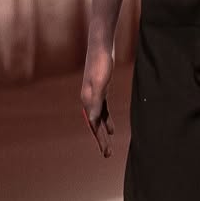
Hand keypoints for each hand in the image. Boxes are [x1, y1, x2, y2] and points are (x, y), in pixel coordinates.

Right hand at [80, 42, 114, 156]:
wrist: (101, 45)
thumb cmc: (101, 63)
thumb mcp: (101, 83)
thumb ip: (97, 102)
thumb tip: (93, 122)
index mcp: (88, 100)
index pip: (93, 125)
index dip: (100, 139)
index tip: (106, 153)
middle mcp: (88, 99)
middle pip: (95, 124)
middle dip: (101, 140)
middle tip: (107, 155)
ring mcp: (94, 94)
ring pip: (98, 119)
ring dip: (103, 132)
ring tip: (108, 144)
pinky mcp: (101, 89)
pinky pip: (103, 110)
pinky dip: (106, 120)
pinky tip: (111, 127)